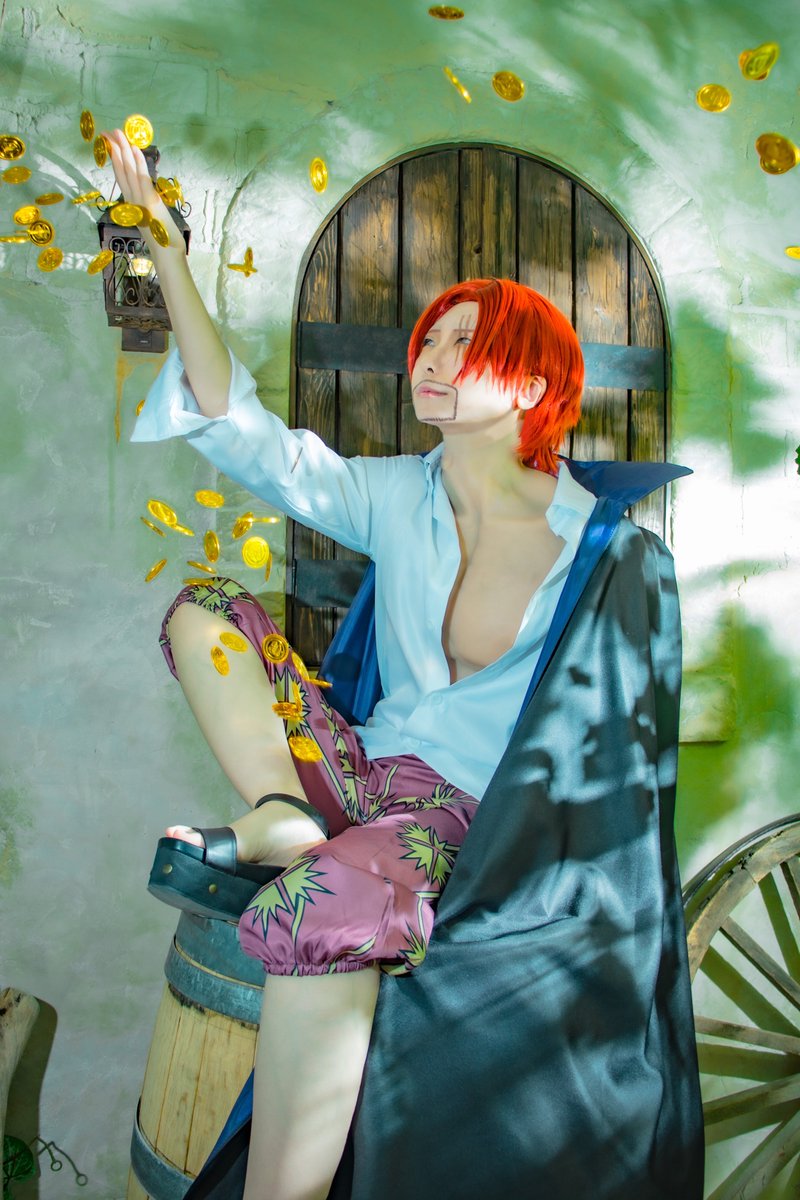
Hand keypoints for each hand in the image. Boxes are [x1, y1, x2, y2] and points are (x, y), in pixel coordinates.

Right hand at [103, 129, 185, 255]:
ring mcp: (139, 198)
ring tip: (117, 133)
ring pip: (128, 168)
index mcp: (130, 202)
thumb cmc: (160, 238)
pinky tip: (134, 148)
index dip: (114, 158)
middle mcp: (131, 198)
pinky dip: (138, 161)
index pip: (120, 175)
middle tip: (108, 132)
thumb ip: (145, 206)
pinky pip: (141, 175)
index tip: (110, 144)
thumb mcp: (149, 219)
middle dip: (114, 148)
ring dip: (123, 149)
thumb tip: (146, 197)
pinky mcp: (148, 199)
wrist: (164, 251)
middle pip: (120, 168)